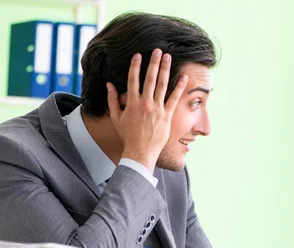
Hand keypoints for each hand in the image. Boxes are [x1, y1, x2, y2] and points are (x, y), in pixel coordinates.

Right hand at [107, 48, 188, 170]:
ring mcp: (157, 109)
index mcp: (132, 103)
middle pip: (150, 78)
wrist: (140, 151)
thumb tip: (109, 84)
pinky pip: (174, 99)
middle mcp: (145, 103)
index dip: (136, 66)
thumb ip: (112, 100)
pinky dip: (179, 87)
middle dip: (153, 63)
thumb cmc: (128, 136)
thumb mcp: (116, 117)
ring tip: (169, 58)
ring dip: (166, 70)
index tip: (138, 55)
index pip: (133, 79)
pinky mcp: (167, 116)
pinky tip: (184, 77)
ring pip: (162, 85)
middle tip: (158, 50)